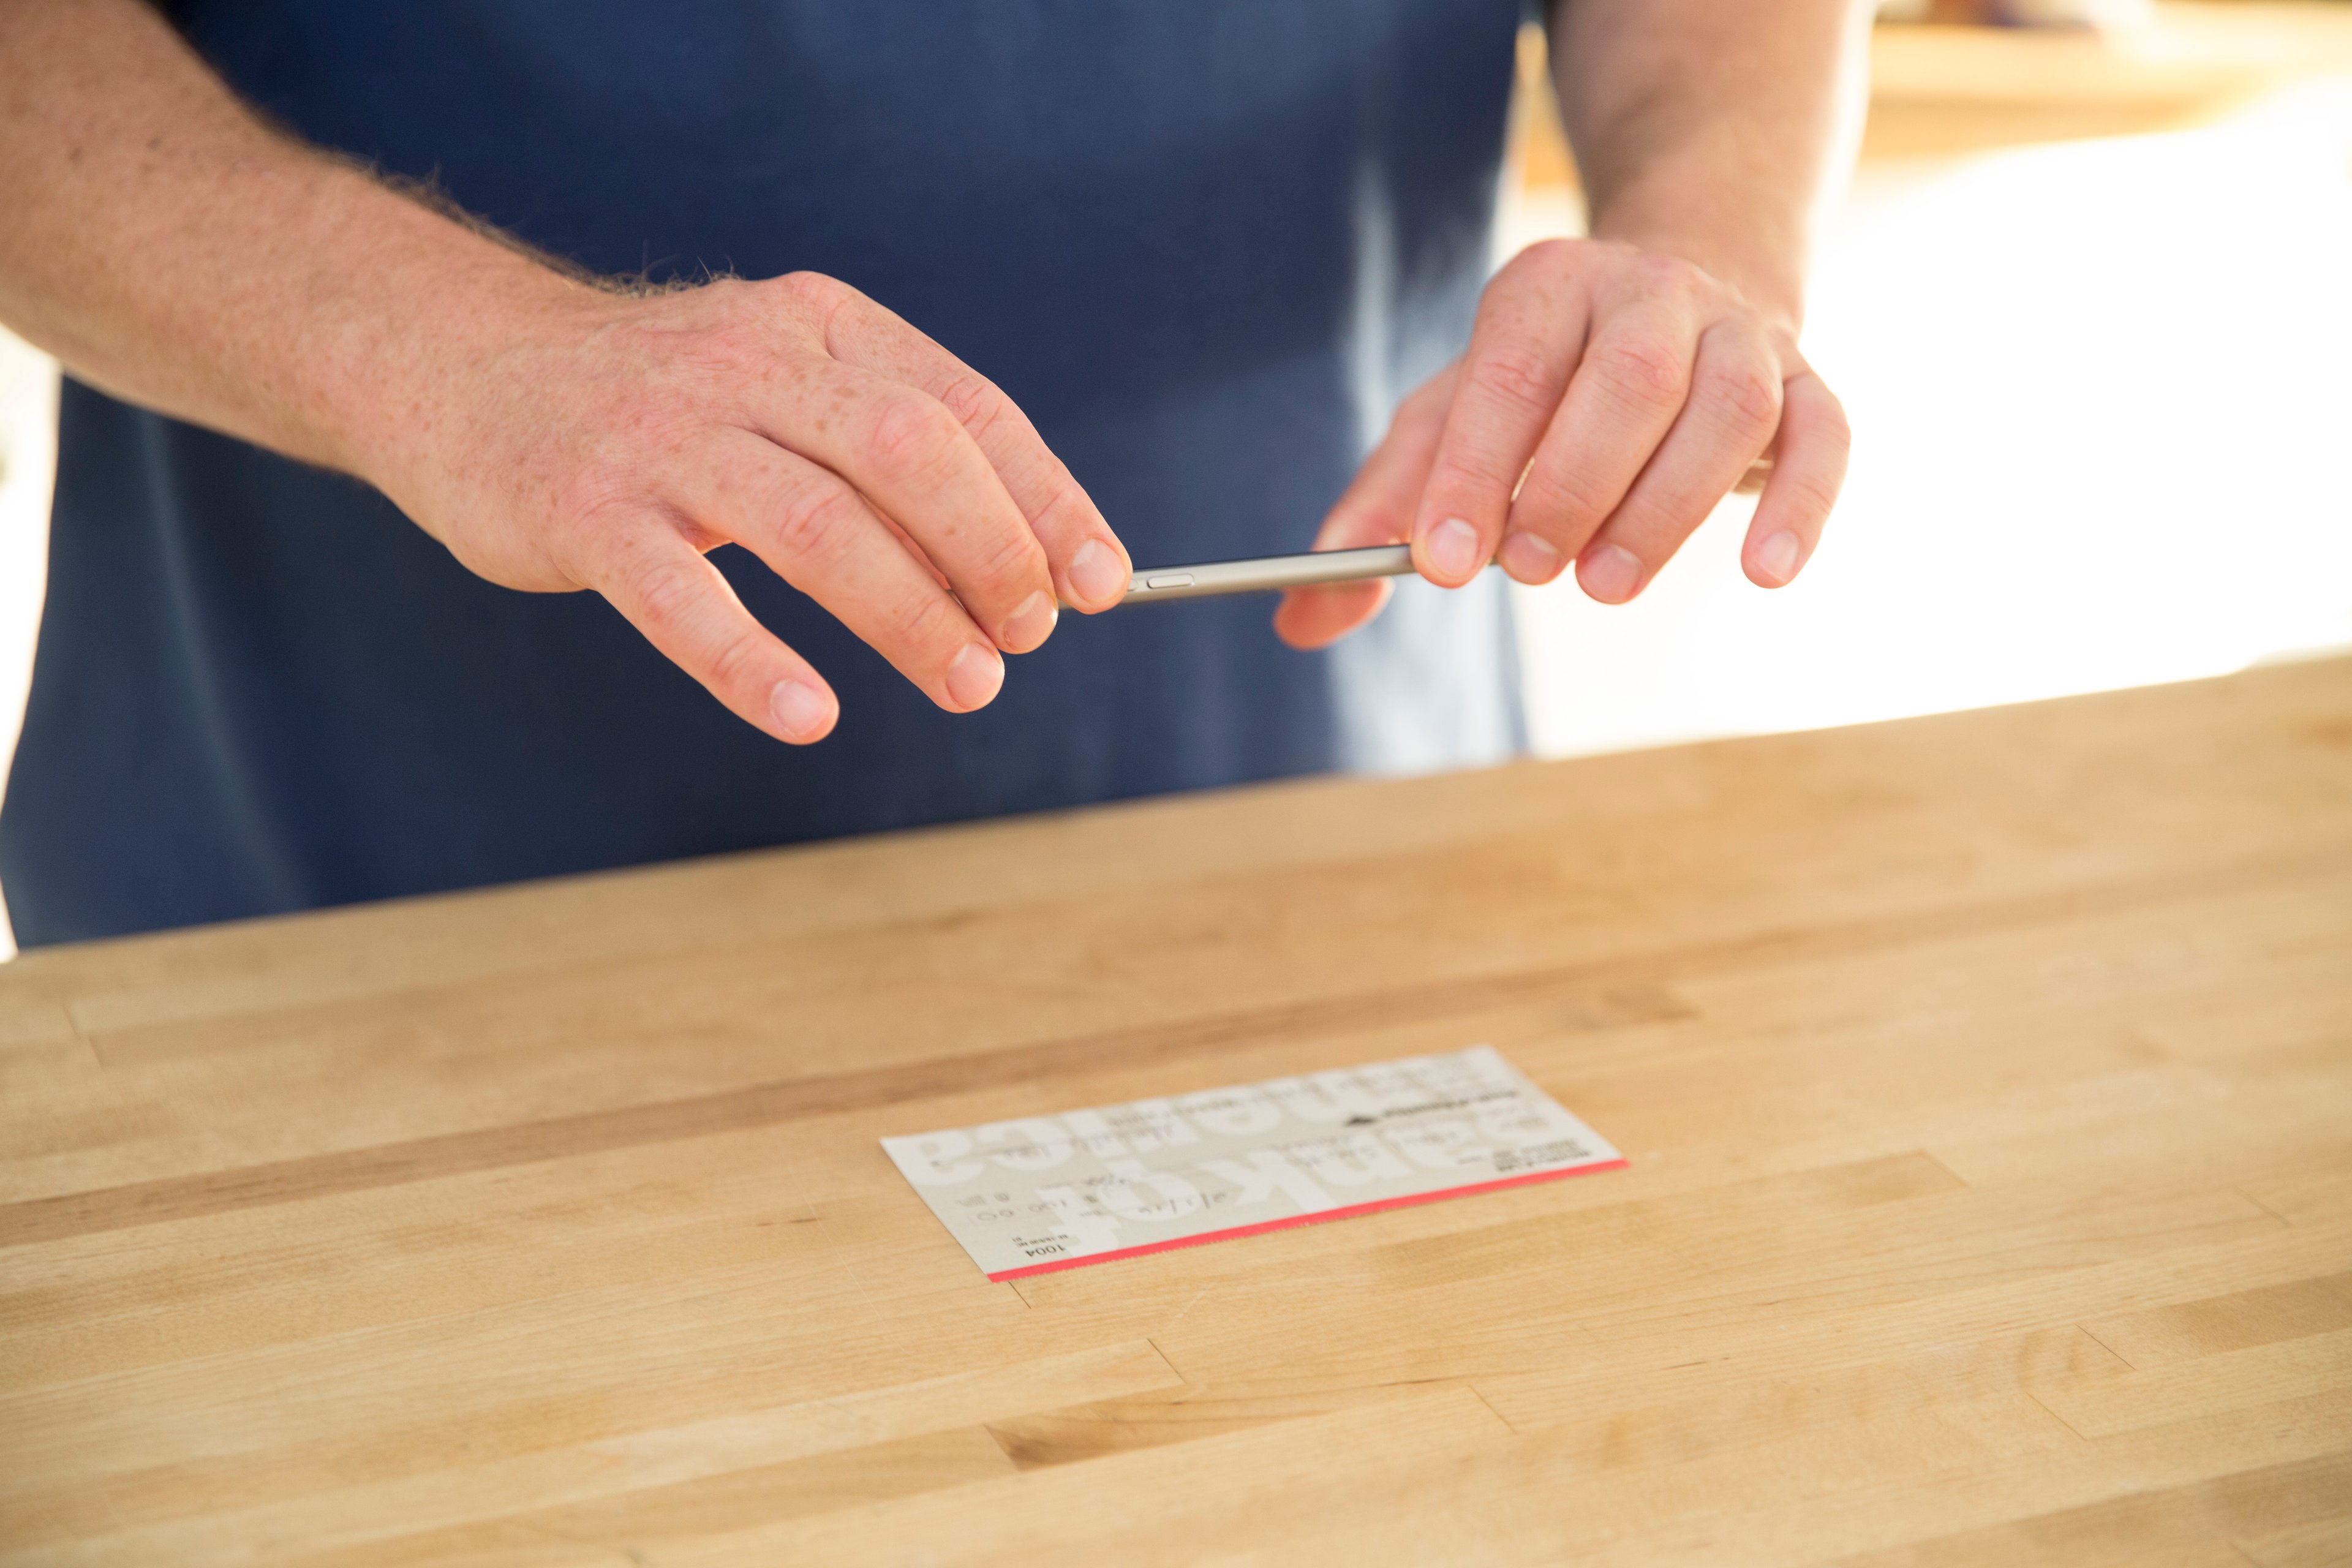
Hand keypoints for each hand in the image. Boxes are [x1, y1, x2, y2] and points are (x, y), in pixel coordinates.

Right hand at [386, 271, 1131, 742]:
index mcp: (819, 326)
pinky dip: (748, 661)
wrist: (459, 364)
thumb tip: (1024, 567)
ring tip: (967, 684)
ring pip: (813, 524)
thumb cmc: (661, 403)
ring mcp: (661, 438)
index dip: (1045, 498)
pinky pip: (678, 595)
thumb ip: (891, 451)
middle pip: (906, 451)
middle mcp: (750, 367)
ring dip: (907, 613)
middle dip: (990, 551)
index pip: (966, 407)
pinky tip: (806, 713)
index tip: (1099, 582)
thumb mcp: (784, 382)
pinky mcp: (582, 512)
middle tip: (1028, 637)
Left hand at [1274, 238, 1848, 648]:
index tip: (1439, 562)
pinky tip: (1763, 574)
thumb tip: (1301, 616)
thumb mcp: (1450, 421)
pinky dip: (1799, 506)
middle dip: (1570, 486)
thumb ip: (1381, 514)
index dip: (1473, 472)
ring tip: (1605, 585)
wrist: (1685, 288)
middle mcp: (1651, 292)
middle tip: (1527, 572)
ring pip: (1724, 409)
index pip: (1510, 375)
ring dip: (1665, 508)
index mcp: (1547, 288)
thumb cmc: (1546, 381)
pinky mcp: (1806, 385)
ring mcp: (1740, 334)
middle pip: (1625, 381)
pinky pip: (1824, 438)